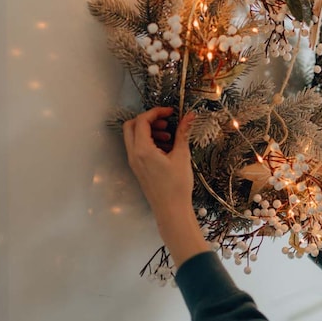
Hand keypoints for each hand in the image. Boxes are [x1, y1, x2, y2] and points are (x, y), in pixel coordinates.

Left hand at [122, 107, 208, 265]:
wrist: (171, 210)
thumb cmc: (177, 186)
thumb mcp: (182, 156)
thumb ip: (183, 133)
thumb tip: (189, 116)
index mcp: (142, 150)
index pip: (142, 121)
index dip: (156, 112)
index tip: (171, 112)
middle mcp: (134, 155)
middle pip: (132, 126)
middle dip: (149, 120)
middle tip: (166, 122)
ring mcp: (134, 162)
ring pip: (134, 137)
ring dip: (149, 131)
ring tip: (169, 136)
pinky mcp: (138, 168)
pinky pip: (138, 148)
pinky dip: (149, 142)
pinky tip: (167, 148)